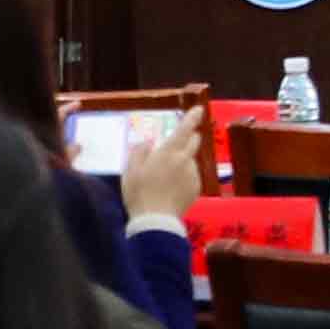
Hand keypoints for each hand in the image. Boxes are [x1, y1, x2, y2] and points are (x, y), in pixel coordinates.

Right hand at [117, 107, 208, 230]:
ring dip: (182, 163)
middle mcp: (185, 160)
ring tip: (164, 179)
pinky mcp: (197, 188)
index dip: (192, 118)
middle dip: (189, 138)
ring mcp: (193, 174)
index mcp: (168, 152)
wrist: (155, 219)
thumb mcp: (130, 169)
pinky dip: (183, 178)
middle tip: (174, 146)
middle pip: (194, 142)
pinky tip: (170, 190)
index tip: (199, 109)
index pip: (184, 129)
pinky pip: (191, 177)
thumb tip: (148, 142)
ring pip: (190, 161)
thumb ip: (140, 151)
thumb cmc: (139, 192)